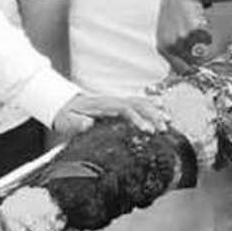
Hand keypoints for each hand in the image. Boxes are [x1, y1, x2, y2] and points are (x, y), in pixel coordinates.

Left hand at [51, 93, 169, 137]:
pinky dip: (151, 104)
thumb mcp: (67, 120)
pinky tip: (162, 108)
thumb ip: (77, 123)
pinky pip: (137, 102)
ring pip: (140, 102)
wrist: (63, 105)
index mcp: (102, 105)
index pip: (124, 109)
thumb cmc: (66, 115)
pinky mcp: (118, 104)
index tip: (147, 130)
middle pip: (137, 103)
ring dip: (154, 110)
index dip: (137, 118)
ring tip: (168, 121)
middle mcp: (112, 100)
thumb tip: (88, 124)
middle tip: (164, 129)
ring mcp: (116, 101)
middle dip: (152, 115)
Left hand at [155, 0, 214, 71]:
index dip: (192, 71)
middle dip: (199, 57)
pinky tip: (200, 21)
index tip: (200, 69)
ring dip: (204, 43)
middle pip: (194, 63)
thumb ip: (174, 53)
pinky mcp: (195, 29)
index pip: (181, 70)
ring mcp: (183, 38)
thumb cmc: (175, 15)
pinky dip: (208, 33)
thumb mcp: (167, 35)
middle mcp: (171, 45)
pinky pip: (208, 38)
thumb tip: (186, 72)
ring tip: (196, 29)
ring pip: (202, 51)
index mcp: (163, 48)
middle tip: (199, 44)